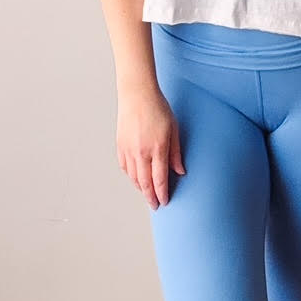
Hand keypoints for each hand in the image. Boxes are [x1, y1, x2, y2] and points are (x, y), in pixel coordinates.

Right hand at [116, 86, 185, 209]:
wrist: (137, 94)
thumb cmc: (158, 108)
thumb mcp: (174, 129)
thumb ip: (176, 152)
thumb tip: (180, 171)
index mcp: (157, 148)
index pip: (159, 179)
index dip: (162, 193)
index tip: (164, 202)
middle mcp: (141, 152)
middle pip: (145, 182)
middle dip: (150, 197)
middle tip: (155, 205)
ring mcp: (129, 149)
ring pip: (134, 177)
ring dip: (140, 188)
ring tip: (146, 194)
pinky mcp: (120, 145)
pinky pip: (125, 167)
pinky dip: (131, 176)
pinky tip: (136, 179)